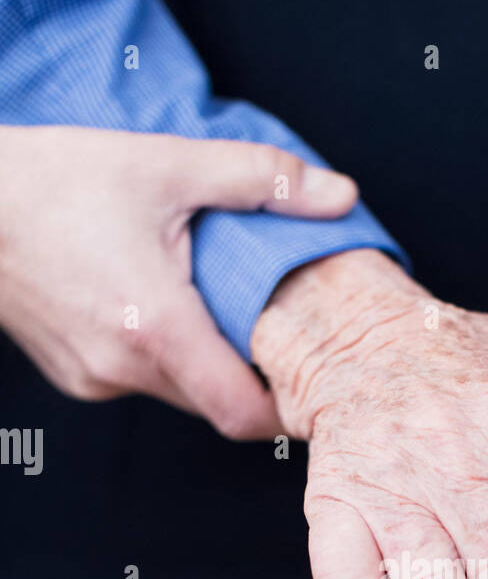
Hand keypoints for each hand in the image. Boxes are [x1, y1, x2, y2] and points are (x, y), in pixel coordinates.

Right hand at [0, 125, 357, 436]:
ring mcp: (95, 379)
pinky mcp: (75, 377)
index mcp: (156, 327)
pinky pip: (141, 381)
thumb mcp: (167, 164)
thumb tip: (340, 195)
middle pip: (218, 403)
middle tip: (274, 325)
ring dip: (205, 360)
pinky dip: (164, 355)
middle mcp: (124, 369)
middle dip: (251, 372)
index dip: (288, 408)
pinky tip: (157, 302)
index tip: (312, 378)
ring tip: (212, 302)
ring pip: (181, 393)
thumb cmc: (55, 181)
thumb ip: (262, 180)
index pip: (245, 414)